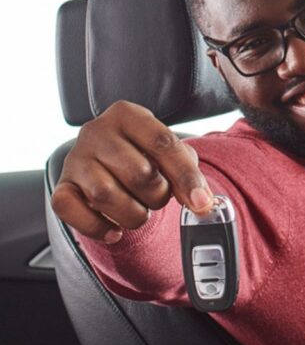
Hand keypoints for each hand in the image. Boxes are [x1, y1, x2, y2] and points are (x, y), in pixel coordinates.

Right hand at [51, 100, 214, 242]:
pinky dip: (98, 227)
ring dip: (132, 214)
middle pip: (138, 172)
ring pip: (105, 195)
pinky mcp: (61, 187)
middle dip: (158, 195)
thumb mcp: (170, 155)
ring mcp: (75, 159)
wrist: (109, 163)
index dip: (185, 176)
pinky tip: (114, 229)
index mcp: (127, 115)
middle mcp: (96, 131)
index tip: (201, 202)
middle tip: (157, 197)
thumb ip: (188, 174)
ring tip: (138, 210)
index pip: (162, 143)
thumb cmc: (144, 156)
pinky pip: (72, 211)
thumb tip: (202, 203)